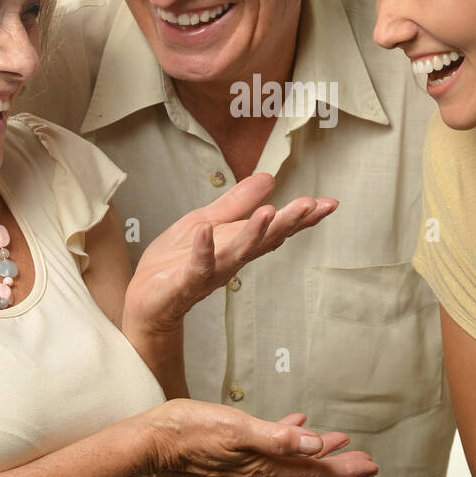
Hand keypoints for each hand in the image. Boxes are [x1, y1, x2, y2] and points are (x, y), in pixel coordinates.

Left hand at [125, 172, 336, 332]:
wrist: (146, 298)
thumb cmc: (177, 260)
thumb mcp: (207, 221)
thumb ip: (237, 203)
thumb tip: (269, 178)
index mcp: (239, 243)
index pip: (276, 229)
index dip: (302, 218)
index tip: (329, 204)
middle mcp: (231, 259)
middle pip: (265, 240)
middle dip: (288, 223)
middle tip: (311, 205)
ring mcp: (209, 272)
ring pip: (237, 253)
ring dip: (254, 233)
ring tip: (270, 212)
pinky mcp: (184, 283)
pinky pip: (196, 267)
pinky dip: (203, 250)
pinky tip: (206, 232)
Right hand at [146, 398, 377, 476]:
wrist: (155, 439)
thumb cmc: (190, 431)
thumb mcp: (238, 428)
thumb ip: (277, 437)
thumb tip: (314, 442)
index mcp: (263, 465)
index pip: (314, 472)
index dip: (344, 469)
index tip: (368, 466)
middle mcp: (258, 469)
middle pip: (308, 471)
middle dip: (338, 466)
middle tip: (363, 461)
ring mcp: (246, 463)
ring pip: (292, 462)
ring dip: (317, 454)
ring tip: (337, 442)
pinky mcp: (235, 453)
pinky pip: (272, 450)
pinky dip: (289, 439)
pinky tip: (293, 425)